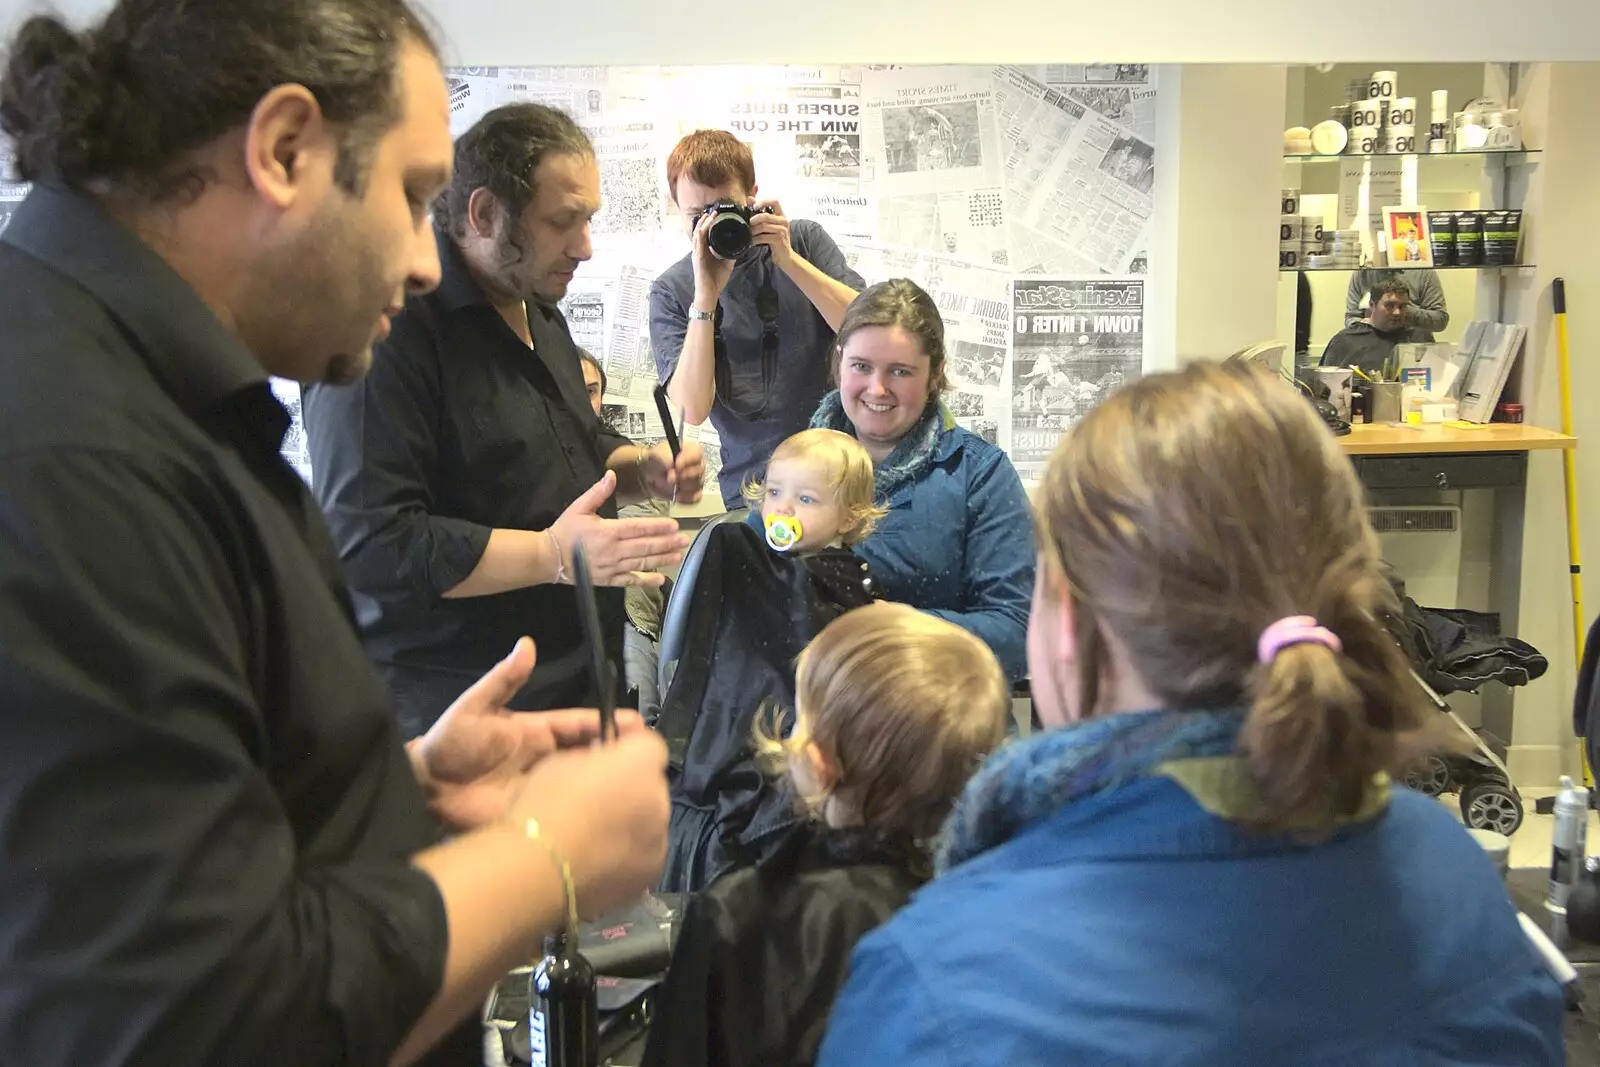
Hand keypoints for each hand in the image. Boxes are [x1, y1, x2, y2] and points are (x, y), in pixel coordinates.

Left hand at [410, 637, 649, 830]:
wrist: (425, 788)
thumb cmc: (451, 744)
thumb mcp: (476, 707)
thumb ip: (503, 680)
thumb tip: (527, 645)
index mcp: (538, 732)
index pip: (581, 725)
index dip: (608, 724)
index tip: (638, 727)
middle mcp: (546, 759)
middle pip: (589, 755)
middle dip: (617, 755)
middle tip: (648, 759)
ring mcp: (542, 788)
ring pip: (583, 784)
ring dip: (607, 783)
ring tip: (637, 785)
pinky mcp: (535, 813)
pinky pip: (566, 812)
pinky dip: (587, 812)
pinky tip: (608, 814)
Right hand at [504, 728, 669, 918]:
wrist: (539, 870)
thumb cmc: (545, 807)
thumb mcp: (561, 761)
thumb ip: (592, 756)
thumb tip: (600, 762)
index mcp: (640, 763)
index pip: (649, 743)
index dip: (628, 746)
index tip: (607, 754)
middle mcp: (660, 798)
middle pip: (651, 785)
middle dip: (630, 786)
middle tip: (597, 799)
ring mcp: (659, 840)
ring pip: (650, 822)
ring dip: (632, 822)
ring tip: (595, 836)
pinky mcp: (651, 874)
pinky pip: (645, 854)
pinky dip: (628, 854)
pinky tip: (600, 861)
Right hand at [550, 470, 688, 587]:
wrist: (549, 558)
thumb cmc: (565, 531)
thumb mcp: (579, 507)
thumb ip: (597, 492)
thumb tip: (611, 476)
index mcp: (608, 531)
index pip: (638, 528)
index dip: (657, 527)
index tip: (673, 526)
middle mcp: (614, 551)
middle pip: (645, 546)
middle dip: (667, 543)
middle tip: (684, 540)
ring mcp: (613, 567)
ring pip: (642, 563)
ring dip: (662, 559)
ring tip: (678, 555)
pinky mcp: (609, 580)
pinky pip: (631, 581)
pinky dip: (646, 581)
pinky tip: (660, 580)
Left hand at [638, 440, 705, 503]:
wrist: (649, 475)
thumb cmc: (656, 460)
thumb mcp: (657, 454)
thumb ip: (666, 460)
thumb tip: (673, 474)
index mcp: (692, 450)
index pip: (697, 454)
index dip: (688, 460)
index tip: (677, 466)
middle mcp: (698, 464)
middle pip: (699, 471)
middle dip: (683, 476)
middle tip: (669, 478)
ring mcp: (698, 479)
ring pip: (697, 485)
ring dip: (682, 487)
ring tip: (671, 485)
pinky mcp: (694, 493)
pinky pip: (696, 498)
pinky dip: (686, 498)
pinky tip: (677, 496)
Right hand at [691, 208, 735, 304]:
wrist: (710, 293)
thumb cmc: (716, 279)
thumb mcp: (727, 263)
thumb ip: (731, 253)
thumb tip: (740, 245)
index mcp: (705, 250)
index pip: (706, 233)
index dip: (709, 223)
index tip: (717, 214)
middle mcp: (699, 250)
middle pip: (700, 230)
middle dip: (706, 220)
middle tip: (714, 211)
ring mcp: (697, 254)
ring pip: (698, 235)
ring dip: (703, 225)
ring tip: (709, 216)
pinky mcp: (697, 259)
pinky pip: (697, 245)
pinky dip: (699, 236)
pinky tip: (701, 229)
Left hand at [750, 198, 793, 267]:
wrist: (785, 256)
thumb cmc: (775, 239)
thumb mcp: (770, 225)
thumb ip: (761, 212)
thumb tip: (749, 198)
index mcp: (782, 215)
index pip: (775, 201)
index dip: (763, 202)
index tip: (754, 206)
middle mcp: (784, 221)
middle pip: (765, 215)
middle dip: (754, 220)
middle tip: (748, 224)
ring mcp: (782, 230)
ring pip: (763, 226)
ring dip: (752, 231)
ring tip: (748, 234)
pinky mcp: (779, 240)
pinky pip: (763, 237)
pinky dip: (755, 239)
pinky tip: (751, 242)